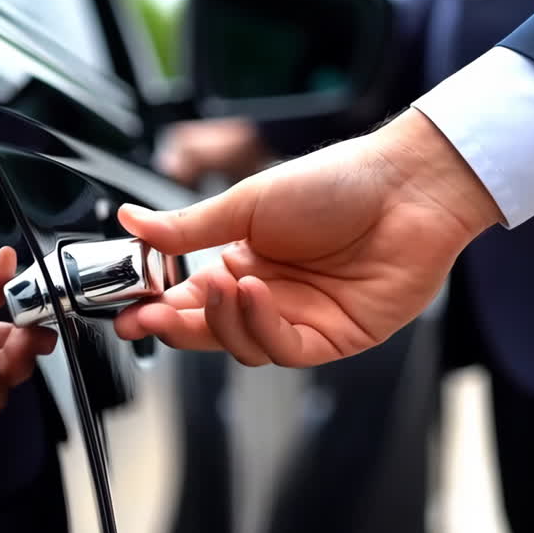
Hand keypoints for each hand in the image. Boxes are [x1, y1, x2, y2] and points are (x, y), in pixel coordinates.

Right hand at [115, 109, 502, 366]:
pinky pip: (286, 349)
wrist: (405, 186)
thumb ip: (187, 226)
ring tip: (218, 284)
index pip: (192, 299)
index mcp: (247, 262)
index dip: (158, 308)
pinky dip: (262, 325)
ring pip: (246, 346)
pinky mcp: (337, 338)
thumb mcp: (248, 202)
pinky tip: (254, 292)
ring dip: (222, 320)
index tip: (127, 310)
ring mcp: (304, 319)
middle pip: (214, 330)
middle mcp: (273, 295)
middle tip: (148, 316)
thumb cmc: (337, 182)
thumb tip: (130, 222)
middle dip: (177, 326)